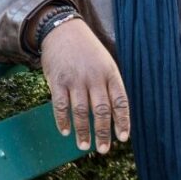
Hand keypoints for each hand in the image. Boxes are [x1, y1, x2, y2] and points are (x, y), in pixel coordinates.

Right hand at [40, 18, 129, 153]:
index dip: (122, 121)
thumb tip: (114, 114)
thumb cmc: (87, 50)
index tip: (122, 138)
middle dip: (102, 132)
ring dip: (83, 131)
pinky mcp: (58, 80)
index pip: (120, 101)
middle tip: (103, 149)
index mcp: (110, 73)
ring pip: (81, 111)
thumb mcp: (105, 62)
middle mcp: (94, 77)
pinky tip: (65, 131)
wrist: (63, 30)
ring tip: (84, 146)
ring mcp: (75, 79)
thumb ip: (109, 85)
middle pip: (101, 110)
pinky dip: (63, 120)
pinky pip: (61, 105)